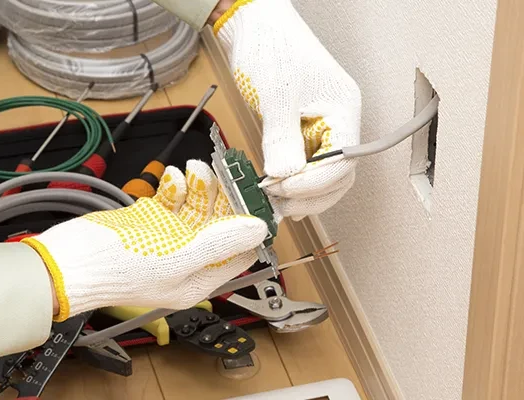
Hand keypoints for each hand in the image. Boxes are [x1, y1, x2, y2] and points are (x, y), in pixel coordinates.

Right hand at [23, 160, 266, 321]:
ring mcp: (167, 239)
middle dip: (221, 197)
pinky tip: (172, 176)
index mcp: (199, 278)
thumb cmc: (119, 267)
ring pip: (195, 208)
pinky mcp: (148, 222)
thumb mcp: (179, 255)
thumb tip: (258, 229)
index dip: (248, 226)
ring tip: (193, 169)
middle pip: (218, 225)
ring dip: (197, 186)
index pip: (238, 252)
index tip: (255, 197)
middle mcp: (186, 260)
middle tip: (223, 172)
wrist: (69, 259)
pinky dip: (175, 187)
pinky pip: (171, 201)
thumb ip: (221, 241)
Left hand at [213, 0, 361, 219]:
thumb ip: (282, 138)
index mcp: (343, 110)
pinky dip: (292, 181)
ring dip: (303, 193)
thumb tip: (284, 176)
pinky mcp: (302, 131)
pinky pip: (305, 165)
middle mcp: (338, 122)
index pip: (342, 161)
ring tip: (276, 200)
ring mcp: (320, 128)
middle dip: (311, 195)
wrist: (253, 27)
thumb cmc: (271, 47)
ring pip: (323, 175)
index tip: (283, 189)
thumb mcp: (276, 95)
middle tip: (280, 204)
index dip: (314, 183)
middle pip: (339, 175)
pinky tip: (275, 188)